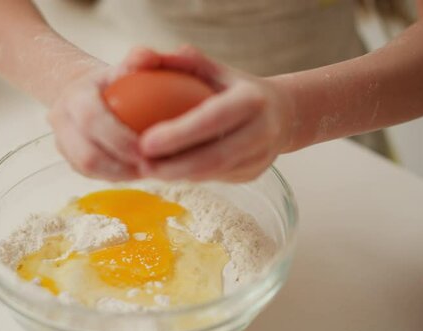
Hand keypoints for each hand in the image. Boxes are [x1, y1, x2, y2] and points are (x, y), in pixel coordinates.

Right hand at [48, 66, 141, 180]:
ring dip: (119, 174)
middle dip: (120, 165)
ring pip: (86, 168)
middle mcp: (60, 118)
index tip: (145, 149)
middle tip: (151, 167)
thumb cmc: (113, 80)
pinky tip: (137, 172)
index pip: (92, 119)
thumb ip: (139, 59)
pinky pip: (88, 174)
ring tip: (147, 172)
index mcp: (74, 95)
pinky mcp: (67, 156)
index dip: (118, 138)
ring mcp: (60, 140)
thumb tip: (150, 57)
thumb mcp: (124, 65)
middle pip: (86, 153)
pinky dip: (113, 176)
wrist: (84, 90)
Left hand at [126, 46, 295, 181]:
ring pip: (214, 173)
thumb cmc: (235, 87)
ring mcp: (261, 156)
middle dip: (173, 166)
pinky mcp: (254, 173)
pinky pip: (216, 178)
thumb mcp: (215, 68)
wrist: (283, 113)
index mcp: (253, 99)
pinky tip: (163, 172)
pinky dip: (187, 177)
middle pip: (215, 157)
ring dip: (177, 175)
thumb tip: (146, 59)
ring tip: (145, 169)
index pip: (213, 118)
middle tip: (139, 163)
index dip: (179, 134)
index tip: (144, 142)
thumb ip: (184, 61)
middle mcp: (263, 130)